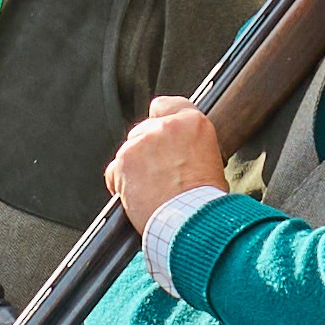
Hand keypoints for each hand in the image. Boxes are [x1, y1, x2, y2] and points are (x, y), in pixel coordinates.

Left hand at [105, 95, 224, 233]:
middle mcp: (167, 126)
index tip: (156, 131)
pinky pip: (114, 172)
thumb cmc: (204, 200)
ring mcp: (143, 142)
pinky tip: (136, 197)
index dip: (157, 119)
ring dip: (133, 170)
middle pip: (142, 131)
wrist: (191, 219)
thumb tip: (177, 152)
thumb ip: (189, 146)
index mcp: (193, 123)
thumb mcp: (210, 161)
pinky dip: (120, 185)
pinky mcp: (124, 160)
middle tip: (158, 176)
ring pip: (128, 151)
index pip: (165, 105)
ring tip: (151, 191)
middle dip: (145, 152)